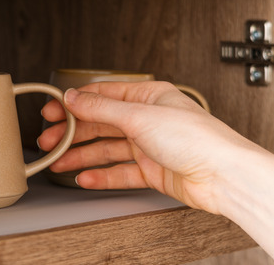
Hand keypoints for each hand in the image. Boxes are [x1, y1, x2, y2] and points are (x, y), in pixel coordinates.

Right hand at [38, 81, 260, 214]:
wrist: (223, 176)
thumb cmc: (197, 139)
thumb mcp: (139, 116)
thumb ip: (101, 109)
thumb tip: (74, 98)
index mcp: (148, 96)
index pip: (103, 96)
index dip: (75, 103)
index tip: (53, 110)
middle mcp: (149, 119)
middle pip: (102, 123)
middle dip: (74, 132)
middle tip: (50, 141)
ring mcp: (151, 146)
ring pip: (108, 149)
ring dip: (83, 156)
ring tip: (61, 163)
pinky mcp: (154, 171)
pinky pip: (121, 172)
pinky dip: (102, 175)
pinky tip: (86, 178)